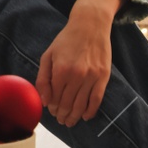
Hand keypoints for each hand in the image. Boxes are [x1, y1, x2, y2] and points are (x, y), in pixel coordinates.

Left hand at [35, 4, 113, 126]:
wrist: (90, 26)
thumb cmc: (66, 41)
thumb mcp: (48, 56)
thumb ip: (43, 79)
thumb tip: (44, 101)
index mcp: (61, 70)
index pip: (55, 97)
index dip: (53, 108)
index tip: (52, 112)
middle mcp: (77, 75)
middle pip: (68, 103)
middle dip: (63, 115)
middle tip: (61, 120)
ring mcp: (92, 77)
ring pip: (82, 104)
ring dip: (75, 116)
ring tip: (70, 122)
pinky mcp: (104, 77)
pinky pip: (97, 99)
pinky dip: (91, 111)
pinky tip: (85, 116)